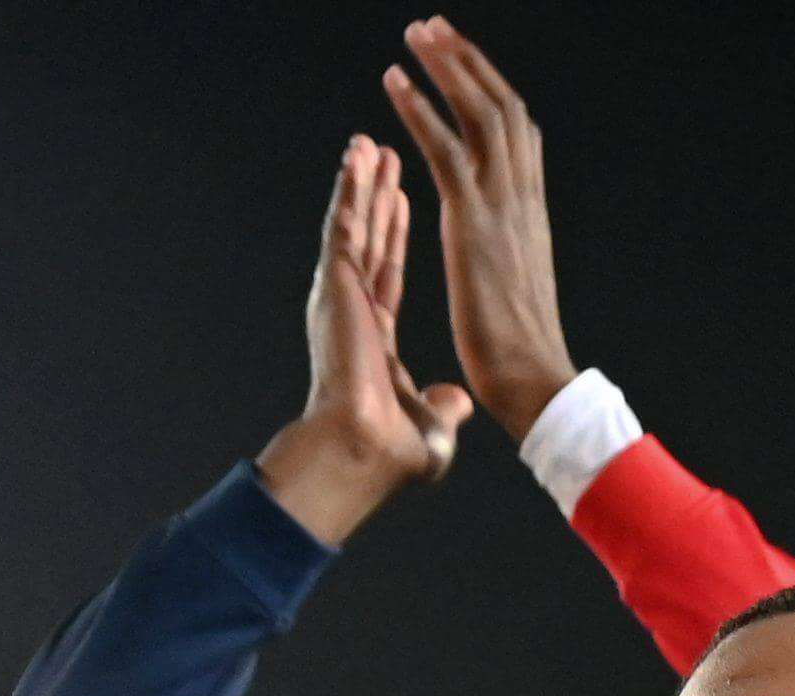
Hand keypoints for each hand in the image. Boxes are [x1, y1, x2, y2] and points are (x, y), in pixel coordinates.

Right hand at [256, 135, 475, 544]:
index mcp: (375, 334)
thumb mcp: (428, 425)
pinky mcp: (337, 286)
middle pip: (370, 238)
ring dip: (362, 182)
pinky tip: (356, 158)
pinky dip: (350, 190)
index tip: (403, 200)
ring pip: (355, 224)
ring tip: (367, 145)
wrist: (363, 452)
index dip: (395, 234)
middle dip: (377, 195)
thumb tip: (457, 405)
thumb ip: (439, 407)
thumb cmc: (388, 452)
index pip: (388, 271)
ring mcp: (342, 295)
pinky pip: (345, 225)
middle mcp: (355, 308)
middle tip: (384, 155)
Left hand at [384, 18, 577, 455]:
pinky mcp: (472, 220)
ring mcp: (501, 205)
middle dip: (468, 62)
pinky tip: (395, 82)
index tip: (465, 65)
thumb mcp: (520, 296)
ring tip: (416, 34)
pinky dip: (419, 110)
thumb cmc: (524, 360)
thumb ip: (510, 269)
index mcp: (532, 215)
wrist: (535, 381)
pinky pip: (445, 148)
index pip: (519, 136)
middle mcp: (522, 198)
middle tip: (435, 29)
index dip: (491, 94)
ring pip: (478, 113)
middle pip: (502, 107)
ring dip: (445, 67)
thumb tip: (506, 275)